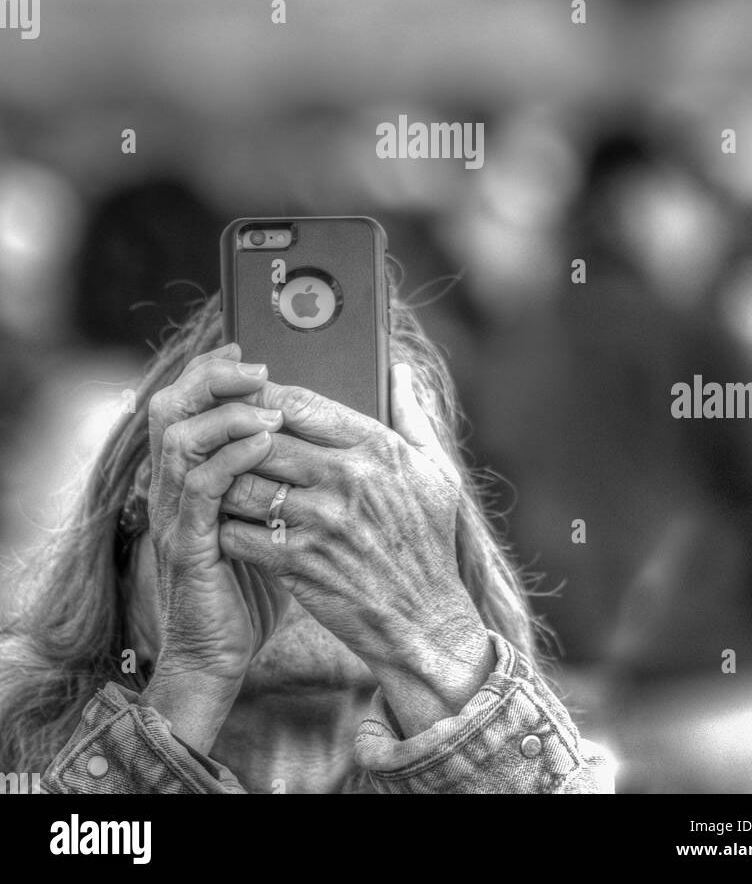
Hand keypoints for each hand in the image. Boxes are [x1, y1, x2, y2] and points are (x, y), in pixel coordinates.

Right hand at [141, 343, 290, 750]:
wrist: (219, 659)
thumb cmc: (251, 589)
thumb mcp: (265, 521)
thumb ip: (278, 477)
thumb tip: (322, 434)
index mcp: (189, 477)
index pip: (185, 404)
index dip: (208, 371)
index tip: (243, 350)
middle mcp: (173, 489)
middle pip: (171, 407)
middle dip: (210, 377)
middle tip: (254, 366)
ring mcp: (176, 517)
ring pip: (179, 439)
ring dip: (225, 413)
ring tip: (269, 405)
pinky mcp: (188, 546)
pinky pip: (200, 489)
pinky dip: (230, 457)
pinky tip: (263, 443)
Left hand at [219, 364, 493, 735]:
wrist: (425, 624)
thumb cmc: (429, 544)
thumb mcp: (437, 472)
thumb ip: (413, 415)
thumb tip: (397, 370)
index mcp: (377, 448)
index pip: (300, 402)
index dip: (262, 394)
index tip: (245, 396)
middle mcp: (345, 478)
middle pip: (261, 437)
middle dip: (233, 435)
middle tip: (216, 438)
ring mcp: (319, 521)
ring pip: (241, 482)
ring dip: (223, 480)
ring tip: (215, 480)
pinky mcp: (297, 563)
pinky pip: (238, 531)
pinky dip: (224, 526)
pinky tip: (224, 524)